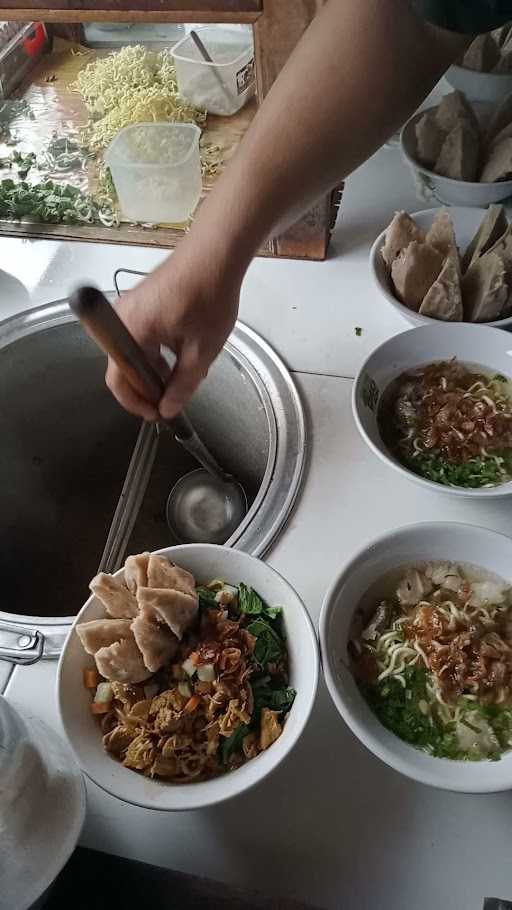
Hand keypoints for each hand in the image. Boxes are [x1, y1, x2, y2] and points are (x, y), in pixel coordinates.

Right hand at [105, 235, 242, 420]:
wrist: (215, 253)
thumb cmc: (208, 296)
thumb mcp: (201, 351)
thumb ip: (183, 385)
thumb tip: (168, 408)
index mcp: (131, 331)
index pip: (118, 380)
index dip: (135, 403)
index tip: (156, 414)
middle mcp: (122, 318)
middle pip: (124, 366)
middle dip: (147, 386)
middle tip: (172, 399)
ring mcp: (130, 307)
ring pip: (135, 351)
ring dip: (154, 369)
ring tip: (182, 378)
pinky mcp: (141, 301)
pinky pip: (141, 334)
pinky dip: (156, 350)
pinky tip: (181, 355)